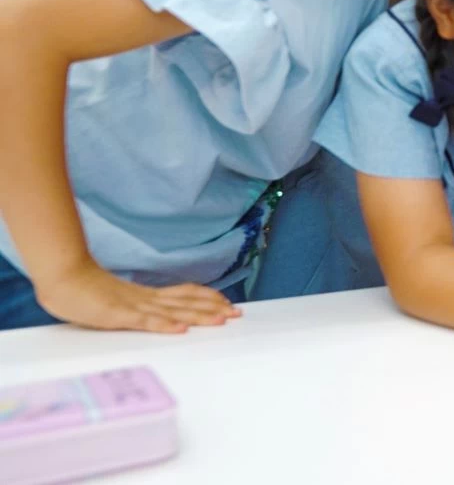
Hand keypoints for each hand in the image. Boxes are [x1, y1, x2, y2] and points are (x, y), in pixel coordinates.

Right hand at [34, 262, 240, 332]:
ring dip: (199, 315)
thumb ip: (135, 307)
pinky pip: (146, 321)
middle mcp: (146, 298)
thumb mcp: (117, 300)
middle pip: (186, 302)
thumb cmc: (84, 291)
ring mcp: (134, 305)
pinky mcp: (119, 314)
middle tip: (237, 313)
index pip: (184, 294)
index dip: (207, 298)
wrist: (63, 277)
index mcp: (146, 295)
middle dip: (213, 308)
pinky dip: (165, 324)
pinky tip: (181, 329)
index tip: (226, 303)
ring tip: (222, 320)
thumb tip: (152, 314)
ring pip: (174, 310)